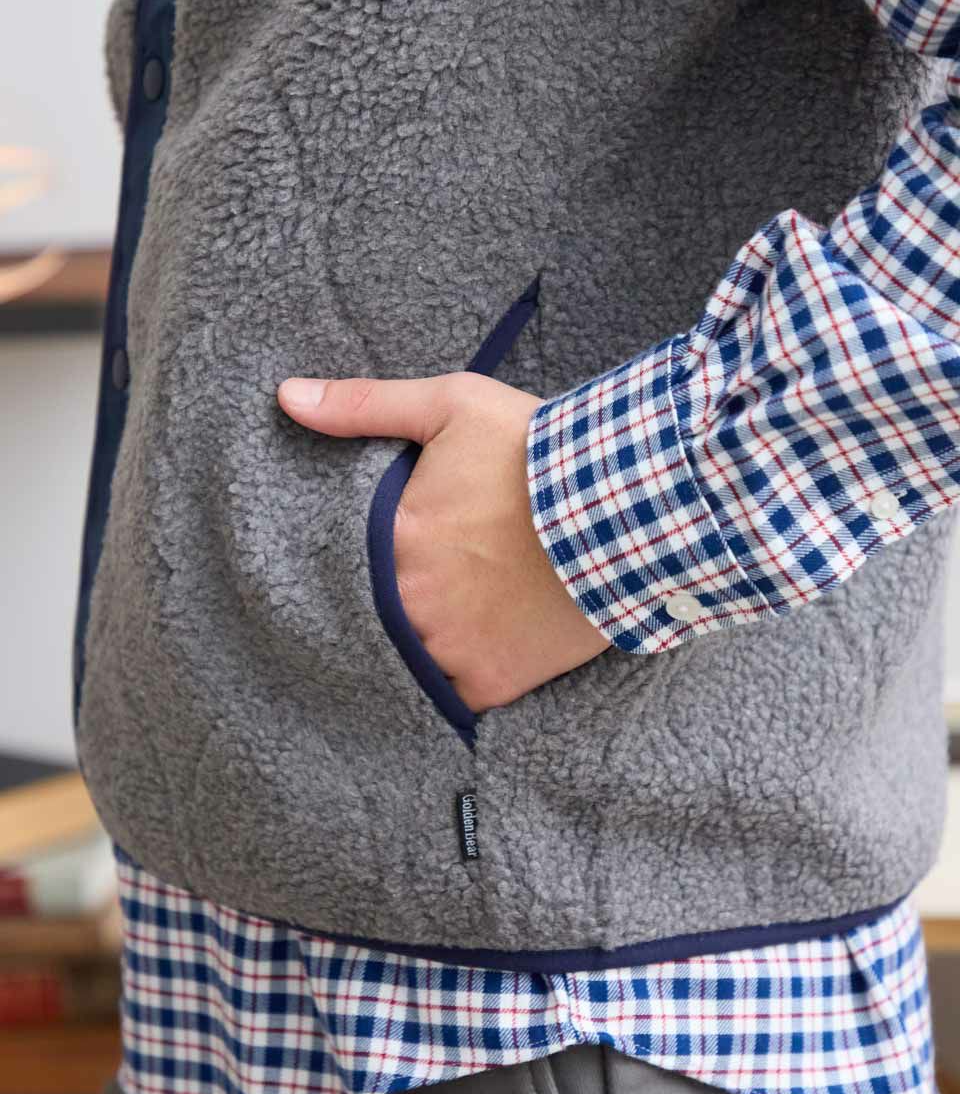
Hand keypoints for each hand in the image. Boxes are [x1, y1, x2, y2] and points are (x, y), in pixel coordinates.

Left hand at [277, 372, 609, 711]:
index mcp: (392, 540)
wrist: (630, 503)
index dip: (367, 558)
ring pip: (413, 657)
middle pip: (379, 613)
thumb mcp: (451, 407)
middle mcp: (409, 603)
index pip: (346, 562)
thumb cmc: (539, 451)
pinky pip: (457, 697)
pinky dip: (462, 679)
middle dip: (399, 600)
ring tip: (459, 617)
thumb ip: (364, 405)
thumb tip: (286, 396)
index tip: (393, 552)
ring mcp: (449, 649)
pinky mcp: (493, 682)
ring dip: (427, 641)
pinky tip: (479, 653)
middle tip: (435, 583)